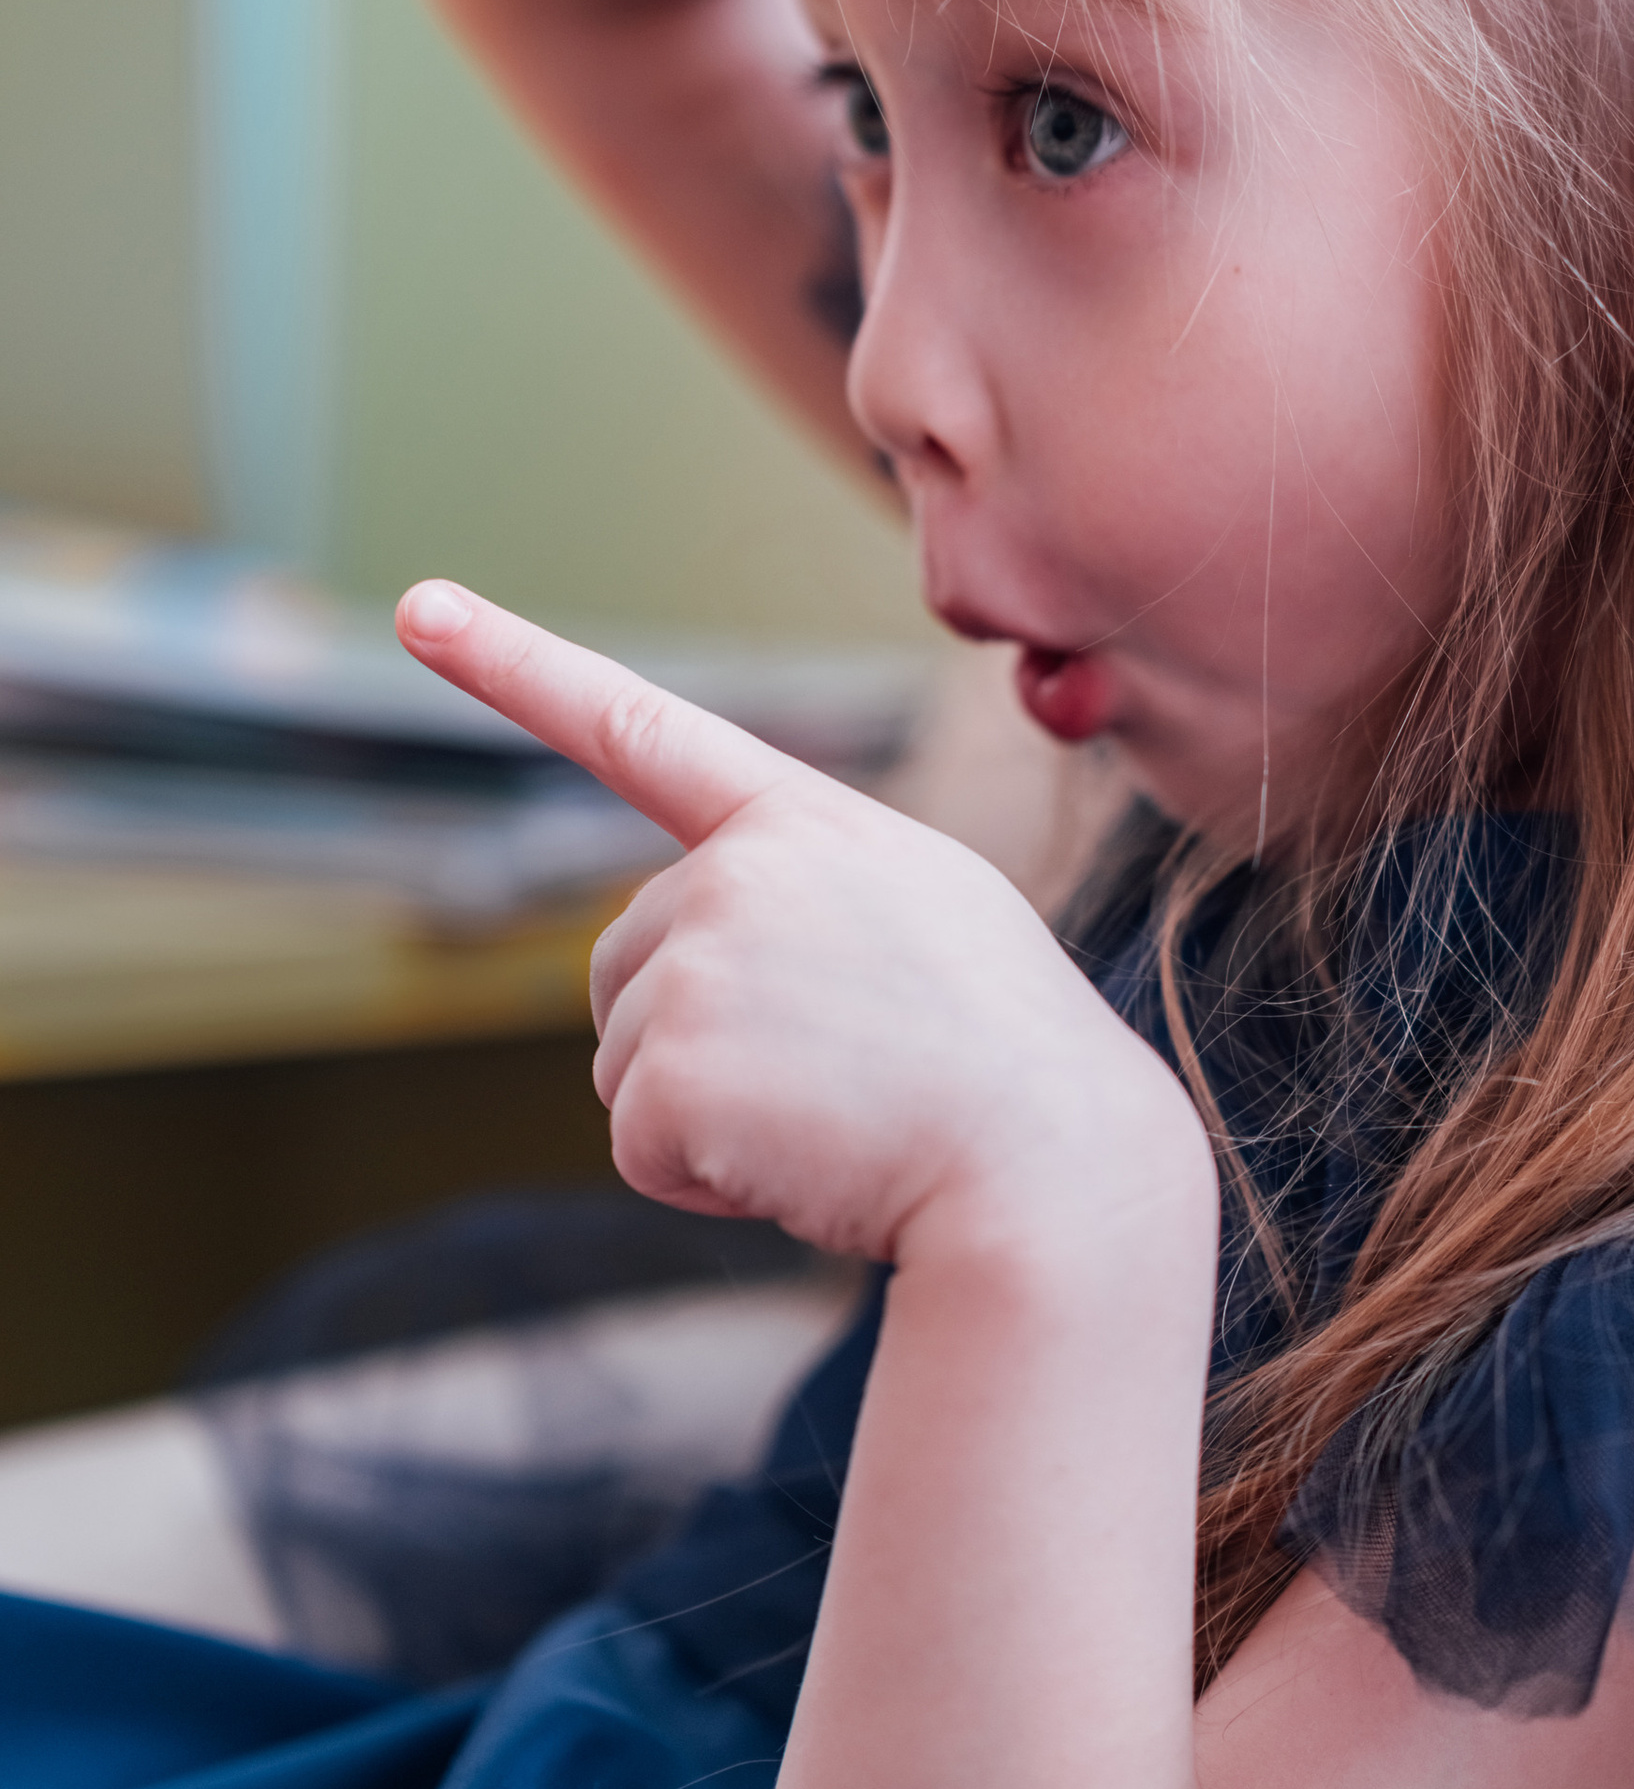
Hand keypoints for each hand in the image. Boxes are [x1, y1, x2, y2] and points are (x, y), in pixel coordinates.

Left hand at [394, 579, 1206, 1262]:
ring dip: (709, 1115)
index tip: (422, 608)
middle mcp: (738, 873)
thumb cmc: (1006, 1057)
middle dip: (693, 1034)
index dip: (516, 665)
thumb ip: (802, 894)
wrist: (1055, 1169)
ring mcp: (703, 967)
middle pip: (626, 963)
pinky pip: (641, 1146)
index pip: (640, 728)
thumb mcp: (923, 914)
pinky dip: (705, 1180)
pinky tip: (808, 1163)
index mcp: (805, 822)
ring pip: (627, 1062)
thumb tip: (687, 953)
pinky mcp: (677, 1072)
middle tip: (834, 1070)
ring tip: (839, 1114)